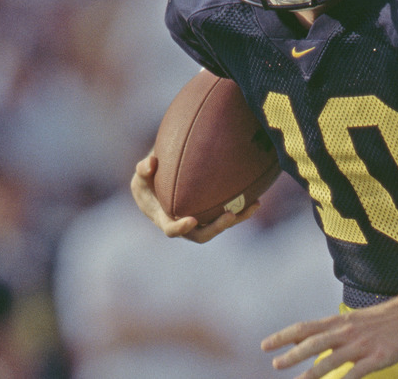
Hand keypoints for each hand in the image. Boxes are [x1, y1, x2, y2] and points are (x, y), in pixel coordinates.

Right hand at [130, 153, 259, 242]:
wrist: (158, 188)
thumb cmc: (148, 180)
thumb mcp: (141, 175)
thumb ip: (144, 169)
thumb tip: (151, 162)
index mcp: (165, 220)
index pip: (173, 230)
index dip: (181, 228)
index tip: (191, 220)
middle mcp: (185, 225)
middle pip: (202, 235)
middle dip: (218, 228)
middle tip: (230, 215)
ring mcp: (200, 222)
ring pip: (220, 226)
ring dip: (238, 219)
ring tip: (255, 205)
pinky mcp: (211, 214)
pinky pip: (227, 215)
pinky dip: (241, 209)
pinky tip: (256, 197)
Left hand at [260, 291, 397, 378]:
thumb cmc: (372, 322)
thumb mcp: (344, 321)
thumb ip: (319, 331)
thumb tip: (293, 339)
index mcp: (336, 322)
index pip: (304, 328)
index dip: (283, 336)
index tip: (265, 345)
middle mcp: (344, 332)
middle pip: (314, 344)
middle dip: (293, 355)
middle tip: (276, 365)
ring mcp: (359, 346)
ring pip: (331, 360)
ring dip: (312, 373)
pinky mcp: (375, 358)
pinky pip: (355, 373)